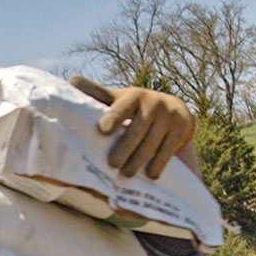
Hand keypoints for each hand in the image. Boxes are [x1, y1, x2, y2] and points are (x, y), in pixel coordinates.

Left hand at [70, 76, 195, 179]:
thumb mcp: (120, 100)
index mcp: (134, 96)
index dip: (114, 116)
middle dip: (124, 148)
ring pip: (152, 142)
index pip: (123, 106)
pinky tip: (149, 175)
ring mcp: (169, 116)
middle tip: (112, 164)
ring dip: (138, 160)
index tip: (103, 130)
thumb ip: (98, 94)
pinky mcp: (182, 128)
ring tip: (126, 174)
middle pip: (137, 129)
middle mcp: (153, 103)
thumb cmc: (138, 109)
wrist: (176, 111)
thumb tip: (72, 81)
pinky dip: (158, 164)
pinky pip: (168, 150)